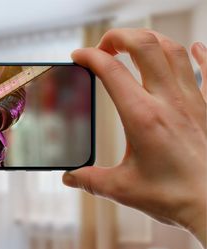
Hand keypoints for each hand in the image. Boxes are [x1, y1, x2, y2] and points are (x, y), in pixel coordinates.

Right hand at [63, 28, 206, 243]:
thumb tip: (69, 177)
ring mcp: (193, 101)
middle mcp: (168, 101)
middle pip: (145, 46)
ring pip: (174, 51)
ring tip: (136, 45)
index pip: (111, 71)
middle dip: (120, 37)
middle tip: (105, 46)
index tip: (78, 57)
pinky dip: (202, 55)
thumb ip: (90, 180)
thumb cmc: (173, 197)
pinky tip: (197, 48)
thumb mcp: (122, 189)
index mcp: (141, 116)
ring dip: (152, 40)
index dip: (90, 57)